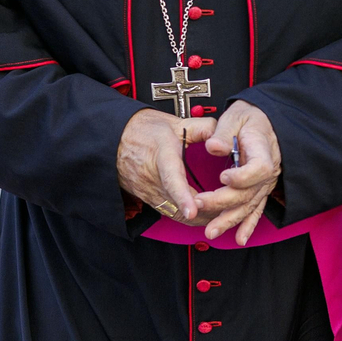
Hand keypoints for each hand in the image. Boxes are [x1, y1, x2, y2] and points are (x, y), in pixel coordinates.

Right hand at [116, 109, 216, 223]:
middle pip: (177, 205)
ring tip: (219, 215)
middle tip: (226, 211)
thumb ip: (203, 128)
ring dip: (196, 218)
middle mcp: (153, 178)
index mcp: (162, 156)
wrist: (115, 139)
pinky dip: (186, 216)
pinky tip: (201, 214)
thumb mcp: (175, 122)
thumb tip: (224, 139)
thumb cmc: (144, 130)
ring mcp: (149, 192)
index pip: (171, 179)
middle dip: (202, 213)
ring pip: (174, 214)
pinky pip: (169, 213)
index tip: (192, 211)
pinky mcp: (148, 199)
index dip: (182, 197)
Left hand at [192, 101, 281, 245]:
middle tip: (199, 204)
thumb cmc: (250, 117)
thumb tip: (213, 147)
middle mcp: (269, 169)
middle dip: (223, 202)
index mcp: (263, 148)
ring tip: (210, 231)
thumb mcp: (236, 116)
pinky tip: (239, 239)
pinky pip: (256, 210)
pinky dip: (247, 225)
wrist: (267, 122)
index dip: (242, 177)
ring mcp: (266, 183)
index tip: (223, 177)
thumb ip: (223, 132)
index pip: (259, 169)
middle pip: (249, 192)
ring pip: (249, 205)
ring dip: (230, 220)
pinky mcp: (262, 190)